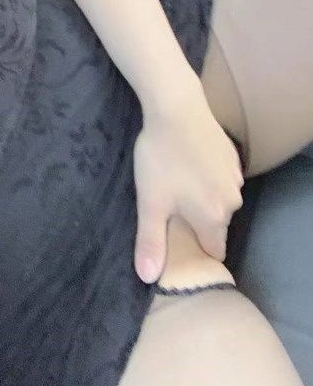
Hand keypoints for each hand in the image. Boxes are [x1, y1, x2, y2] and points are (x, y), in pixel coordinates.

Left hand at [132, 79, 244, 283]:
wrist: (177, 108)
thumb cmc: (161, 158)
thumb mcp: (150, 202)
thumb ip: (151, 242)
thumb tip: (149, 277)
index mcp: (214, 218)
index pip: (213, 250)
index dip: (196, 248)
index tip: (177, 238)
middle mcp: (232, 201)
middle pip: (215, 223)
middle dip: (195, 220)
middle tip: (169, 203)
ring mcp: (235, 177)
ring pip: (218, 199)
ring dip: (201, 196)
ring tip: (176, 180)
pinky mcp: (232, 156)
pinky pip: (220, 178)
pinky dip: (206, 176)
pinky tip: (187, 161)